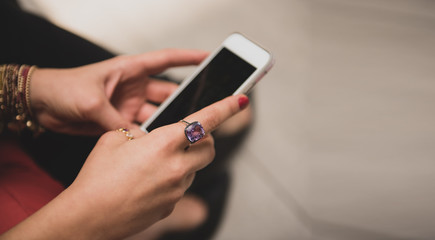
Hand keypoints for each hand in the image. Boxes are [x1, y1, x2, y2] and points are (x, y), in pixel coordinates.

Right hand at [1, 95, 248, 239]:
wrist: (88, 217)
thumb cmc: (96, 177)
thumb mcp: (113, 140)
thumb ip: (140, 134)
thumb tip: (150, 138)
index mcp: (164, 143)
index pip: (205, 120)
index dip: (226, 107)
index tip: (241, 100)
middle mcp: (177, 166)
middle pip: (210, 147)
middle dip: (204, 139)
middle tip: (186, 137)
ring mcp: (177, 189)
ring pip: (195, 169)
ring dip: (186, 161)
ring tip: (155, 164)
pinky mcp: (172, 206)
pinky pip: (181, 187)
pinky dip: (173, 180)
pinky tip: (149, 183)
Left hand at [30, 49, 207, 134]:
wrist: (41, 104)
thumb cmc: (63, 88)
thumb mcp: (92, 102)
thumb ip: (116, 122)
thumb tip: (135, 140)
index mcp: (130, 69)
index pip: (166, 60)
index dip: (189, 58)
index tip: (210, 59)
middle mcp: (133, 86)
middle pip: (167, 92)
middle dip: (186, 98)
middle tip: (204, 107)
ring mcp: (128, 104)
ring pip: (157, 114)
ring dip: (167, 122)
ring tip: (183, 131)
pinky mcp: (120, 121)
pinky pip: (141, 130)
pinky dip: (149, 137)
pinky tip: (157, 143)